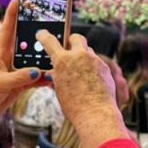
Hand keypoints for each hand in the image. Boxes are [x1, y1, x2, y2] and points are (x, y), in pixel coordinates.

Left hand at [0, 0, 41, 119]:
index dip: (12, 15)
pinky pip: (35, 78)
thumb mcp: (0, 83)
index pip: (7, 30)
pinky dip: (44, 78)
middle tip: (50, 25)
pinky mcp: (20, 83)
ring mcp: (15, 71)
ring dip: (43, 60)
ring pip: (33, 61)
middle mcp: (9, 59)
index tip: (17, 0)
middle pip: (25, 44)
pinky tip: (53, 77)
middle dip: (36, 35)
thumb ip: (19, 77)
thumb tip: (38, 72)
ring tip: (57, 53)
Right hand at [36, 29, 126, 147]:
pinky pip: (96, 62)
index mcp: (62, 61)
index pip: (50, 41)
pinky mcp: (104, 66)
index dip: (44, 36)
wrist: (96, 113)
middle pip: (75, 38)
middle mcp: (79, 56)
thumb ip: (58, 75)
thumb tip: (57, 71)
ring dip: (83, 57)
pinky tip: (91, 80)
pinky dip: (92, 68)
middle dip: (71, 41)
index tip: (42, 33)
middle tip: (69, 48)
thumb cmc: (75, 106)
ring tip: (81, 72)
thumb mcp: (59, 89)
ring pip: (87, 51)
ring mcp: (94, 60)